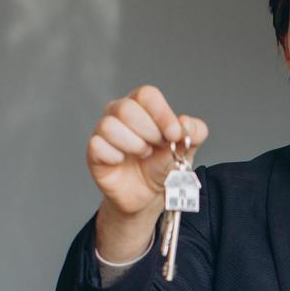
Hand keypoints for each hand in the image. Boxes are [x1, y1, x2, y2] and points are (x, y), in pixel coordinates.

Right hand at [87, 84, 209, 260]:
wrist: (149, 195)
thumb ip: (195, 133)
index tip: (174, 134)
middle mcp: (119, 113)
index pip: (147, 95)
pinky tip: (123, 162)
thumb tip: (185, 123)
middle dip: (149, 132)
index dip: (162, 114)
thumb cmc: (163, 165)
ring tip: (143, 154)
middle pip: (126, 108)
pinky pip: (97, 146)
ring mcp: (104, 131)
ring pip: (109, 125)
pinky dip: (116, 156)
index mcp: (143, 106)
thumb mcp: (186, 149)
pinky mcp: (94, 152)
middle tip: (157, 147)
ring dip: (133, 145)